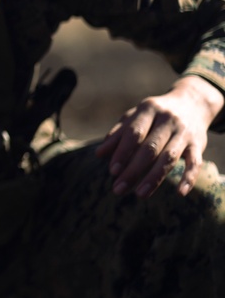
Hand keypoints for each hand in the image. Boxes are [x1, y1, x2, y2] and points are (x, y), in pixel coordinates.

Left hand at [96, 75, 222, 197]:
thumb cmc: (154, 114)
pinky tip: (181, 193)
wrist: (192, 103)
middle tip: (118, 189)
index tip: (112, 171)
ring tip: (140, 194)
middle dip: (133, 170)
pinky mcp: (199, 144)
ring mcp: (184, 132)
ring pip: (169, 157)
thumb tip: (99, 154)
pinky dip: (189, 178)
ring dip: (154, 178)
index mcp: (148, 109)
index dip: (122, 152)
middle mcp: (167, 119)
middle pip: (149, 148)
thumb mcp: (134, 117)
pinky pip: (195, 163)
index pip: (134, 133)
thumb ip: (117, 134)